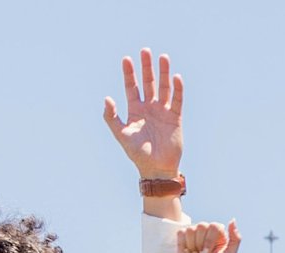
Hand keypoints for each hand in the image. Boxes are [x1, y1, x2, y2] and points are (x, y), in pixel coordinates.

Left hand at [103, 49, 183, 178]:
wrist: (156, 168)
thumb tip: (106, 98)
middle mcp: (149, 108)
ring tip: (163, 57)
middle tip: (145, 51)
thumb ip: (112, 117)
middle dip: (147, 67)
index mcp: (135, 110)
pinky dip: (178, 89)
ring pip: (164, 88)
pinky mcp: (175, 118)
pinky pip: (177, 100)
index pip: (132, 87)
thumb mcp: (121, 134)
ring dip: (163, 73)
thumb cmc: (137, 154)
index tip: (126, 59)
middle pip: (148, 82)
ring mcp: (163, 112)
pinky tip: (176, 77)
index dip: (129, 73)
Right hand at [178, 221, 241, 252]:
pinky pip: (181, 232)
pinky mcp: (182, 239)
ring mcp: (195, 235)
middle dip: (201, 243)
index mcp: (220, 236)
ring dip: (192, 245)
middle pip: (202, 225)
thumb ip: (236, 239)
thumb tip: (232, 220)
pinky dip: (184, 244)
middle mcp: (207, 233)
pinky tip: (188, 252)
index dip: (211, 239)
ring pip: (191, 229)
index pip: (214, 226)